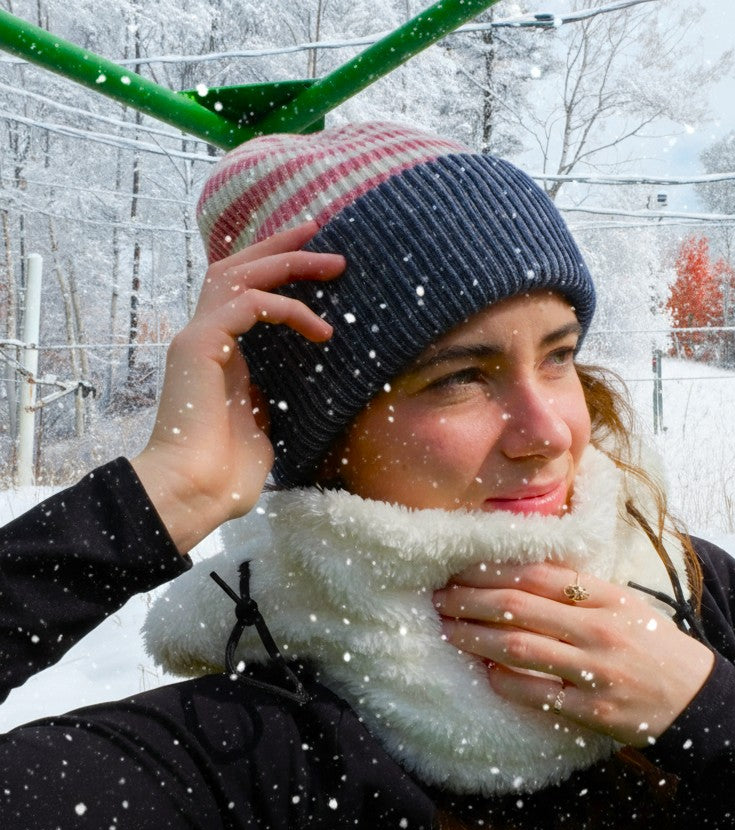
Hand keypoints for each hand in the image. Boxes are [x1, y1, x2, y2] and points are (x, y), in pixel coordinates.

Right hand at [131, 222, 344, 553]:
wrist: (196, 491)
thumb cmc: (227, 471)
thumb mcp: (263, 424)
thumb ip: (271, 397)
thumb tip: (295, 391)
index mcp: (220, 354)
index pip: (243, 294)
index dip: (275, 269)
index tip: (314, 256)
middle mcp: (204, 337)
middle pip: (237, 269)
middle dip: (280, 246)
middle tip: (319, 228)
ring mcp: (197, 338)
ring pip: (239, 275)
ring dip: (288, 263)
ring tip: (333, 263)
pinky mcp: (199, 346)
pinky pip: (247, 306)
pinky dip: (286, 308)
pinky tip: (320, 329)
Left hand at [432, 562, 714, 745]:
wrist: (698, 698)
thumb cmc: (655, 646)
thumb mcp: (627, 605)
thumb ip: (582, 592)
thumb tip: (521, 577)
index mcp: (607, 597)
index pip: (538, 575)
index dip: (493, 571)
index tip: (461, 569)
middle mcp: (599, 629)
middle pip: (519, 608)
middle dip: (471, 601)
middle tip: (441, 599)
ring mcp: (595, 670)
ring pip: (519, 648)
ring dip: (476, 638)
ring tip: (449, 631)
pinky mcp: (592, 709)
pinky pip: (536, 693)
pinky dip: (504, 681)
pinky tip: (485, 672)